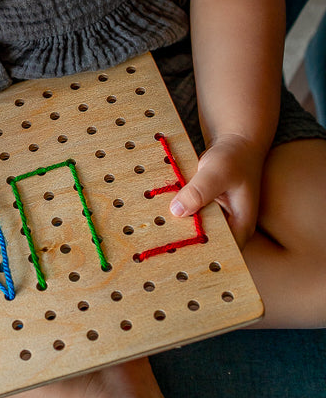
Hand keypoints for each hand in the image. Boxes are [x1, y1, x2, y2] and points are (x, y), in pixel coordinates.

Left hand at [169, 133, 264, 247]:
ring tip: (155, 229)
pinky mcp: (205, 209)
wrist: (235, 142)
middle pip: (205, 243)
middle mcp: (230, 227)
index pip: (220, 252)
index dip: (199, 255)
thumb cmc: (234, 156)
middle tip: (159, 240)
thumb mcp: (217, 172)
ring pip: (195, 229)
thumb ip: (199, 191)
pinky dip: (178, 212)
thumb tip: (177, 210)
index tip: (174, 252)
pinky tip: (160, 211)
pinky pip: (190, 215)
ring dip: (178, 225)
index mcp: (241, 226)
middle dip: (184, 240)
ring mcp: (217, 219)